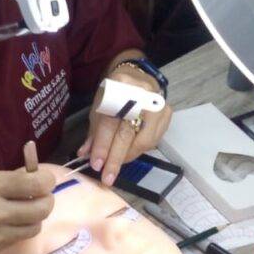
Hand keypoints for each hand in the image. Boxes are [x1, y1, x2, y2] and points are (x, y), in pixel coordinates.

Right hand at [0, 166, 56, 253]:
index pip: (37, 183)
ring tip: (23, 208)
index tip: (44, 178)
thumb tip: (33, 173)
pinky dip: (21, 228)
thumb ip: (4, 178)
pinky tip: (10, 221)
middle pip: (43, 207)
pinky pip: (20, 237)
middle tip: (39, 194)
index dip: (47, 179)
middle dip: (46, 198)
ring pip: (35, 226)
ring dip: (35, 216)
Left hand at [77, 65, 172, 185]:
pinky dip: (138, 150)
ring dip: (127, 157)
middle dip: (116, 159)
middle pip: (128, 133)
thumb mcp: (99, 107)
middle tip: (107, 177)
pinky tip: (128, 153)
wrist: (135, 76)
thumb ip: (94, 131)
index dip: (102, 145)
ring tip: (115, 165)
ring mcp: (157, 104)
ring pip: (143, 140)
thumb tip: (86, 154)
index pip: (110, 122)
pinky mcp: (167, 113)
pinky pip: (153, 140)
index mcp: (119, 88)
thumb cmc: (114, 93)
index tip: (96, 165)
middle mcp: (142, 94)